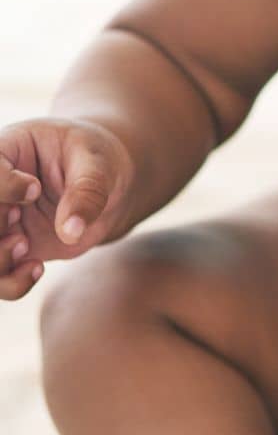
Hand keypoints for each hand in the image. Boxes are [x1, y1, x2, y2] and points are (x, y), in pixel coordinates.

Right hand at [0, 118, 135, 299]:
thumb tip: (70, 231)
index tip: (34, 189)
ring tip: (26, 249)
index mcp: (7, 150)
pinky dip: (11, 283)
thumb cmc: (97, 161)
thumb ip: (86, 192)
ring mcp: (3, 222)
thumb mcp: (98, 165)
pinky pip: (0, 278)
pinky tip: (37, 269)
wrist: (109, 187)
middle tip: (20, 231)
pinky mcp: (15, 250)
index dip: (3, 186)